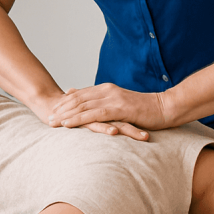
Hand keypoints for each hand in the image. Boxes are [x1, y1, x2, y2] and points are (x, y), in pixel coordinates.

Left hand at [47, 83, 172, 140]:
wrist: (166, 107)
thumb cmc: (146, 109)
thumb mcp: (123, 104)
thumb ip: (107, 104)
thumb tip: (93, 106)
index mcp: (107, 89)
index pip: (81, 94)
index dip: (65, 102)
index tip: (52, 110)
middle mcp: (108, 91)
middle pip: (78, 98)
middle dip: (61, 108)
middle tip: (47, 118)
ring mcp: (113, 99)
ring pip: (83, 105)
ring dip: (66, 114)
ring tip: (52, 122)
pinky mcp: (119, 109)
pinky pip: (95, 114)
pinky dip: (79, 118)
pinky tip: (69, 124)